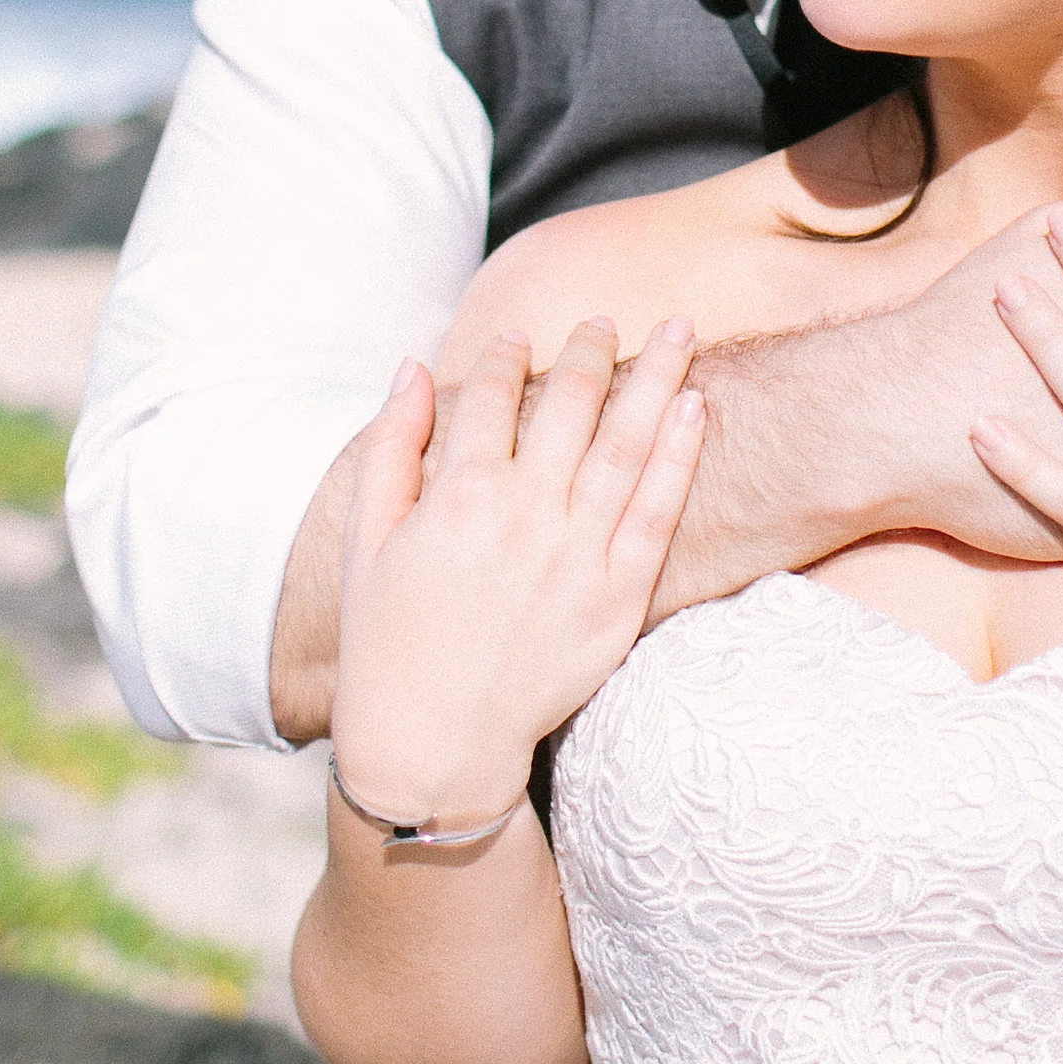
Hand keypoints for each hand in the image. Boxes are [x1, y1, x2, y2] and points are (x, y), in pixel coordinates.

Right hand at [329, 317, 703, 826]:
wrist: (436, 744)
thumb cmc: (388, 641)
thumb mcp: (366, 539)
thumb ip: (389, 446)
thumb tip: (413, 366)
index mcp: (455, 496)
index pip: (490, 396)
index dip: (505, 356)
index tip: (517, 335)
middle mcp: (523, 516)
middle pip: (569, 403)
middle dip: (589, 349)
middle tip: (603, 318)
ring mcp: (576, 555)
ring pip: (627, 441)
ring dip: (657, 376)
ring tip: (680, 329)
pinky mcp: (618, 597)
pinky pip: (658, 509)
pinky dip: (680, 454)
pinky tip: (696, 408)